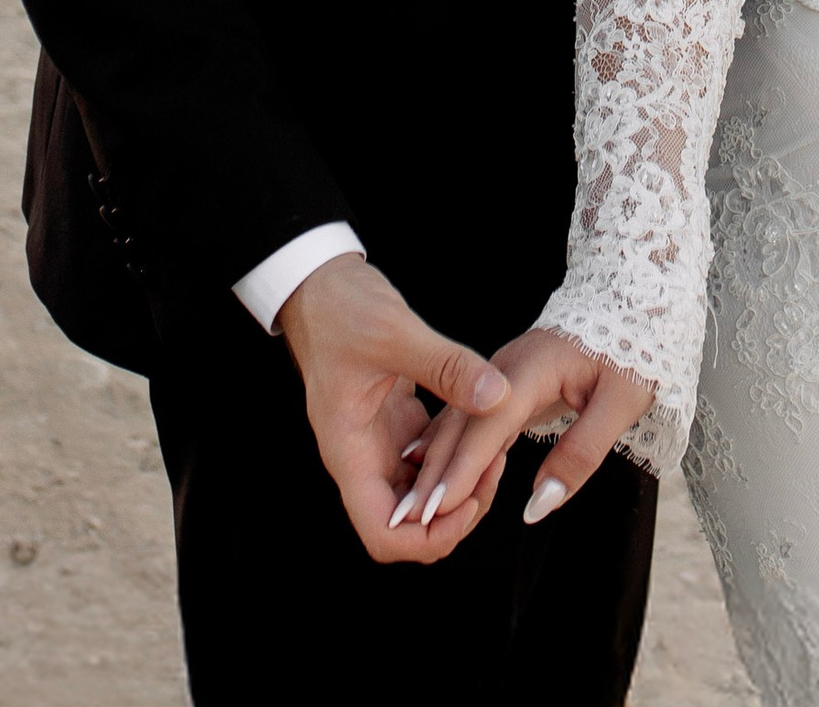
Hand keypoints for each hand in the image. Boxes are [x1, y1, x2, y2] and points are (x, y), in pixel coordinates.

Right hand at [276, 255, 512, 561]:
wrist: (320, 283)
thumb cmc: (339, 308)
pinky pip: (429, 457)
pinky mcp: (395, 421)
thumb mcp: (394, 332)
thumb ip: (446, 366)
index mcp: (350, 453)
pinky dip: (455, 453)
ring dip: (459, 485)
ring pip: (422, 492)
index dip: (427, 536)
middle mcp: (363, 457)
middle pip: (408, 523)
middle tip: (493, 471)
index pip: (384, 534)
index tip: (466, 503)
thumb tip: (498, 396)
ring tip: (497, 449)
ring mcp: (379, 441)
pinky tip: (483, 426)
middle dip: (454, 513)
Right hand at [404, 327, 655, 540]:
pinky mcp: (499, 385)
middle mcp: (504, 368)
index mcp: (532, 366)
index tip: (436, 509)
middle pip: (461, 426)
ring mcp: (497, 374)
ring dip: (434, 467)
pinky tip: (424, 475)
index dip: (461, 469)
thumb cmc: (631, 353)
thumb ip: (582, 453)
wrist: (627, 306)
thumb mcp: (622, 402)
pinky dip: (447, 452)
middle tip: (408, 522)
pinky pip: (468, 422)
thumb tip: (539, 504)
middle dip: (433, 474)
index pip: (488, 425)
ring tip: (410, 511)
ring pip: (458, 425)